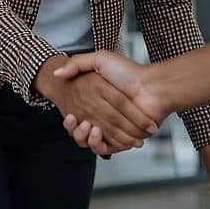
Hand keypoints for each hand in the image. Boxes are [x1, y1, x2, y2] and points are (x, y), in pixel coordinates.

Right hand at [35, 55, 157, 153]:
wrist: (152, 87)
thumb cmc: (129, 72)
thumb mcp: (100, 59)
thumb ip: (77, 63)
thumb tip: (57, 73)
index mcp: (96, 103)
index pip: (76, 117)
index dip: (70, 120)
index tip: (69, 114)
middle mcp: (103, 118)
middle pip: (80, 131)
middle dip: (75, 128)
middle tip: (74, 118)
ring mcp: (112, 130)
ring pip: (88, 141)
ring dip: (83, 136)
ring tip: (85, 125)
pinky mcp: (120, 140)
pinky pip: (104, 148)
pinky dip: (97, 144)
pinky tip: (95, 132)